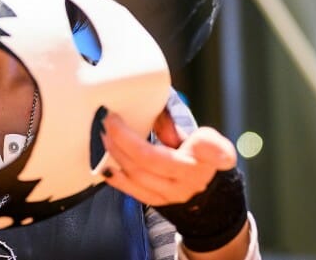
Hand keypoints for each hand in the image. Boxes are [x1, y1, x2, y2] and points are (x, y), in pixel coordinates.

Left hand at [100, 110, 234, 205]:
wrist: (204, 190)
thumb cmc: (198, 153)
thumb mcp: (196, 133)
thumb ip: (173, 121)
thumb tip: (152, 112)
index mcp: (209, 154)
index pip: (212, 149)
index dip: (210, 148)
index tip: (203, 140)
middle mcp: (193, 176)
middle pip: (152, 159)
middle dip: (124, 138)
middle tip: (109, 120)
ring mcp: (175, 193)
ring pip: (138, 175)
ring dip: (116, 153)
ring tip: (104, 135)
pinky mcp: (160, 202)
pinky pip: (133, 190)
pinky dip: (116, 177)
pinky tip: (105, 164)